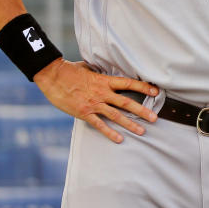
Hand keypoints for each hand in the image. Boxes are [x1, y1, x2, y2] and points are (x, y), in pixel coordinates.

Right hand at [33, 58, 159, 143]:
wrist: (52, 76)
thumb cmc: (70, 70)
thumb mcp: (89, 68)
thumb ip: (99, 72)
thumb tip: (106, 70)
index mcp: (104, 80)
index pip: (129, 84)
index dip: (143, 87)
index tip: (156, 91)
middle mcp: (102, 93)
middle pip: (126, 102)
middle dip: (142, 111)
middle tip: (155, 118)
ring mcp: (93, 104)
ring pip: (116, 115)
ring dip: (130, 124)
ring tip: (142, 131)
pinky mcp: (84, 113)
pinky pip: (99, 124)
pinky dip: (110, 133)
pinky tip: (119, 139)